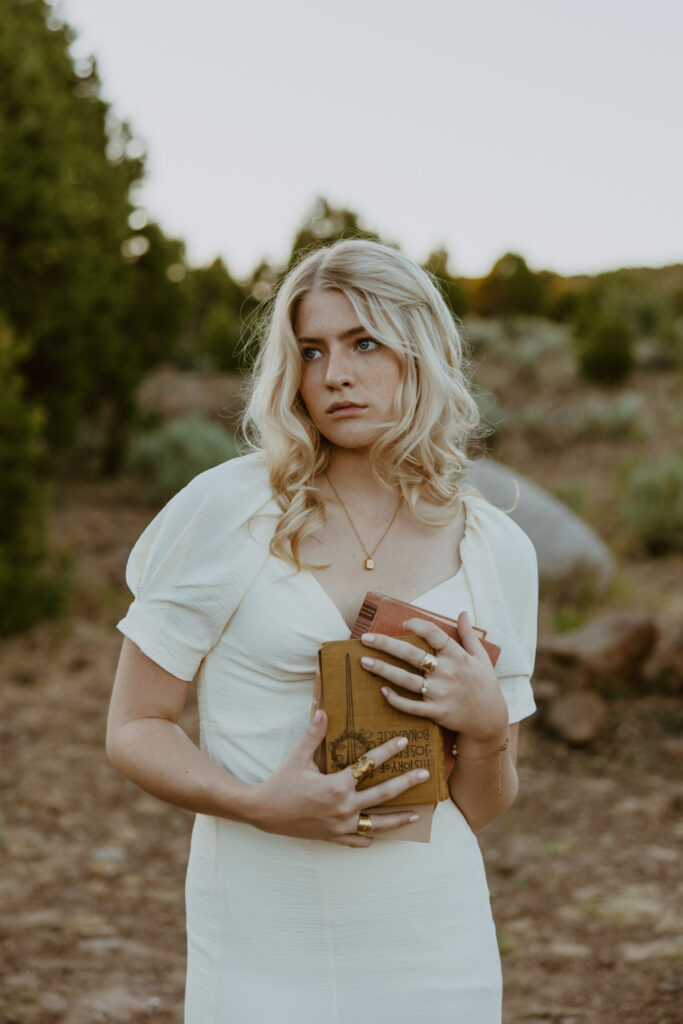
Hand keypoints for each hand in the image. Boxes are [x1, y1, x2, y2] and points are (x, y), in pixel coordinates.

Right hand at [251, 709, 429, 846]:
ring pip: (378, 825)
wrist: (262, 812)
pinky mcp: (334, 838)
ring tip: (417, 815)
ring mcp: (340, 826)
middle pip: (383, 795)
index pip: (369, 765)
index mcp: (336, 786)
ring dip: (399, 819)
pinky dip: (371, 837)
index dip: (388, 752)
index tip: (404, 742)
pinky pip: (359, 841)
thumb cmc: (281, 783)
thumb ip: (313, 734)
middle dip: (406, 783)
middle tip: (425, 775)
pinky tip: (380, 834)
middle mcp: (343, 808)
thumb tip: (323, 709)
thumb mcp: (297, 758)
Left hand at [359, 611, 507, 744]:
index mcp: (457, 656)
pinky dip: (395, 699)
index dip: (417, 625)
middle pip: (411, 654)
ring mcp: (440, 693)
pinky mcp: (436, 712)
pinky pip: (411, 706)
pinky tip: (382, 690)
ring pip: (405, 679)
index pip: (434, 634)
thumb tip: (463, 613)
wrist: (490, 720)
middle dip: (385, 644)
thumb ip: (468, 635)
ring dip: (383, 669)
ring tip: (364, 661)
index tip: (403, 623)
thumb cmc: (485, 685)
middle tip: (365, 638)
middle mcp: (447, 672)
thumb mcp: (481, 657)